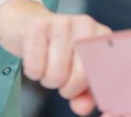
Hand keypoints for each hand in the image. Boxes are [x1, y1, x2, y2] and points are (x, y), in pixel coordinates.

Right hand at [0, 0, 111, 115]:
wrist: (27, 24)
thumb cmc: (58, 52)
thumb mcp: (76, 70)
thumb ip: (85, 93)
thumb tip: (81, 109)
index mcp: (102, 36)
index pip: (103, 74)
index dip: (87, 89)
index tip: (77, 90)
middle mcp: (87, 25)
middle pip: (79, 77)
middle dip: (66, 87)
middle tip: (61, 78)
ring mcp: (63, 22)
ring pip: (56, 75)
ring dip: (47, 79)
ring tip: (48, 65)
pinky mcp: (39, 26)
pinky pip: (35, 68)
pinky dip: (33, 72)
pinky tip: (36, 58)